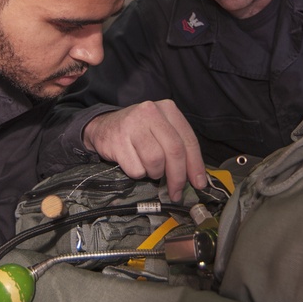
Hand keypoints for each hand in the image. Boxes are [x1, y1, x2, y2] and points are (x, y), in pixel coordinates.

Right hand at [82, 100, 207, 201]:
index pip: (188, 140)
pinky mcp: (117, 140)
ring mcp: (132, 125)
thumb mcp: (161, 131)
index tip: (198, 184)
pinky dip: (138, 173)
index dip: (195, 165)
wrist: (103, 126)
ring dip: (155, 173)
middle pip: (174, 151)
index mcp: (167, 109)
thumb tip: (196, 179)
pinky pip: (136, 168)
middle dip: (178, 177)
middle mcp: (150, 112)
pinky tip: (134, 164)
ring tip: (150, 169)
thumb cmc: (139, 132)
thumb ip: (179, 148)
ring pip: (155, 161)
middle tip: (176, 192)